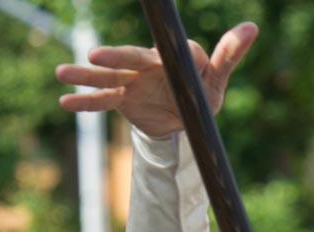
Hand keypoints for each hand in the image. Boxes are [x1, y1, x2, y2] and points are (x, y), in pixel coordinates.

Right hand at [55, 22, 258, 137]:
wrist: (182, 122)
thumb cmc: (201, 96)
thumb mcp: (216, 81)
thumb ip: (228, 56)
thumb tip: (251, 27)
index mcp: (171, 56)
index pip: (169, 52)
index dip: (169, 58)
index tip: (167, 63)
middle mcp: (147, 63)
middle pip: (130, 58)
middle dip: (114, 57)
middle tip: (96, 55)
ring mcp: (131, 80)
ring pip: (107, 76)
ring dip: (85, 74)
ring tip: (62, 72)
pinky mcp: (122, 98)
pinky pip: (102, 100)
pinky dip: (85, 102)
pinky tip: (64, 101)